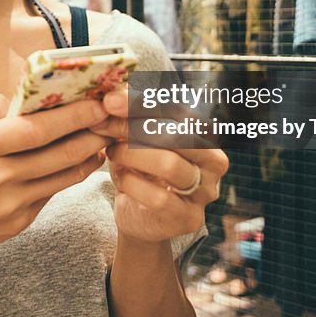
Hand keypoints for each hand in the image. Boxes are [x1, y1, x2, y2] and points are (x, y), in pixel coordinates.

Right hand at [0, 93, 113, 265]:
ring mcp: (8, 203)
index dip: (70, 116)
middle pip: (56, 153)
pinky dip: (70, 175)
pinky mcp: (18, 222)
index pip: (33, 129)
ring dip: (88, 156)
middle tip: (110, 118)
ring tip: (103, 138)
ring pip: (62, 176)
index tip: (94, 104)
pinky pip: (52, 193)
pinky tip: (81, 161)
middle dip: (90, 133)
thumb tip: (26, 99)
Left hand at [91, 86, 228, 242]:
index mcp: (205, 134)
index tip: (109, 101)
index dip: (142, 103)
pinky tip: (120, 179)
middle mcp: (214, 161)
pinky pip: (159, 197)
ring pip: (169, 164)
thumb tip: (110, 98)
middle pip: (176, 134)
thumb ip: (129, 118)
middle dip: (132, 127)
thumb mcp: (134, 139)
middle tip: (102, 126)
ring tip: (112, 152)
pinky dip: (132, 184)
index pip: (177, 111)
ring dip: (131, 155)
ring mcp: (205, 192)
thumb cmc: (139, 168)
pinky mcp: (189, 218)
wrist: (139, 215)